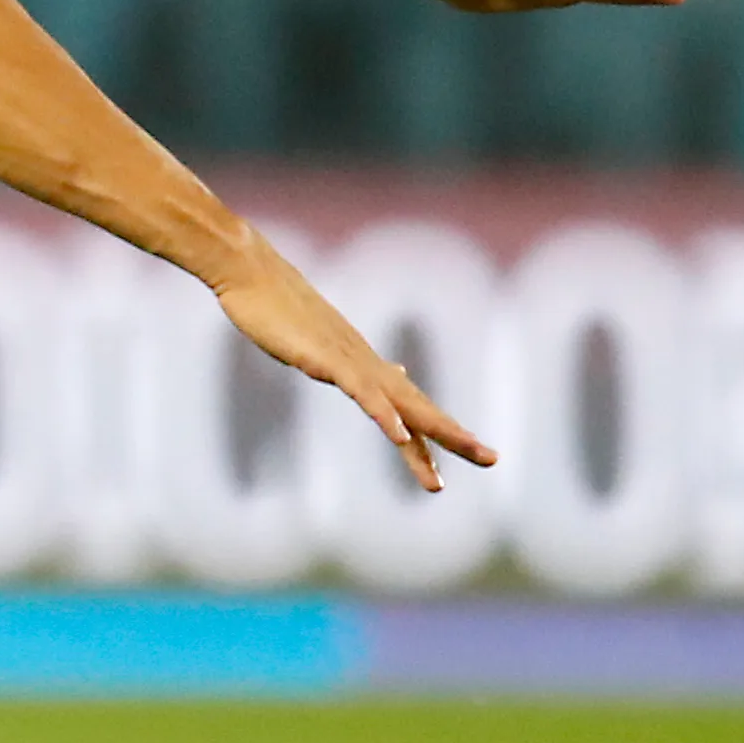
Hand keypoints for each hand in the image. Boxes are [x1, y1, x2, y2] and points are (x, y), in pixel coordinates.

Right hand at [206, 231, 493, 489]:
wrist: (251, 270)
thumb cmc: (276, 304)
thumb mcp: (317, 340)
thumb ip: (348, 361)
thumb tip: (384, 368)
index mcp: (364, 364)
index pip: (410, 405)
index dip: (437, 432)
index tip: (467, 452)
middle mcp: (366, 362)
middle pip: (420, 406)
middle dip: (455, 436)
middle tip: (492, 459)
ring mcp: (349, 360)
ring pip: (400, 405)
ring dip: (429, 435)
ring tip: (444, 472)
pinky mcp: (325, 358)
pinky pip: (361, 392)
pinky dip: (383, 415)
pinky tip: (398, 435)